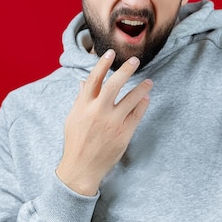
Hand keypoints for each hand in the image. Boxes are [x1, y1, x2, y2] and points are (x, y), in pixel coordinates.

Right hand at [56, 49, 152, 195]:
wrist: (81, 168)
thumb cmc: (76, 142)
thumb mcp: (73, 118)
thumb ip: (81, 99)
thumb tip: (84, 82)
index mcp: (84, 106)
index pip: (94, 79)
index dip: (103, 64)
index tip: (111, 53)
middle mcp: (98, 112)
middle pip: (114, 84)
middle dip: (126, 70)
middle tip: (135, 61)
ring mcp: (112, 122)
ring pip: (131, 99)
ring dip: (141, 88)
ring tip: (149, 81)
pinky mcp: (124, 133)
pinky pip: (137, 114)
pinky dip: (142, 104)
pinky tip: (146, 98)